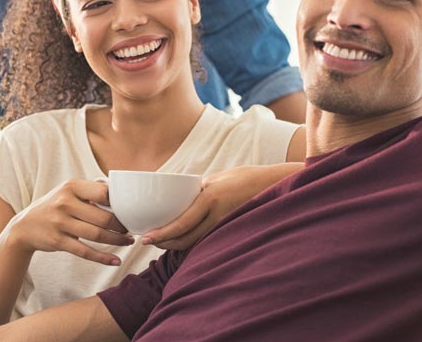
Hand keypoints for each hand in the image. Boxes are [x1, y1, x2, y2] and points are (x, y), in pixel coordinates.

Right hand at [6, 179, 132, 265]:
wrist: (24, 227)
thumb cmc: (54, 207)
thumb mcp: (67, 192)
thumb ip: (90, 190)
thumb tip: (120, 190)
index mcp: (71, 186)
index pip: (104, 192)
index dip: (120, 203)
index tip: (129, 211)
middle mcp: (64, 202)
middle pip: (103, 217)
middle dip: (121, 226)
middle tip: (131, 230)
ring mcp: (60, 222)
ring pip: (97, 235)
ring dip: (117, 241)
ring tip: (127, 243)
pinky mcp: (58, 241)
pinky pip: (85, 251)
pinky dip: (103, 258)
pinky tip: (115, 261)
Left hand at [142, 163, 304, 249]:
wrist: (275, 183)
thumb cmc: (244, 177)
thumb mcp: (218, 179)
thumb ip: (199, 191)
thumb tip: (181, 201)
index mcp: (210, 197)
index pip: (181, 223)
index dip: (162, 234)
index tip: (146, 237)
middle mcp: (217, 213)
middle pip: (185, 238)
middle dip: (165, 243)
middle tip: (149, 242)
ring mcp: (225, 223)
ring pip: (195, 242)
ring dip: (176, 244)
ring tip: (161, 242)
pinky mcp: (232, 228)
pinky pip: (208, 239)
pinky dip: (193, 241)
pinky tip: (182, 239)